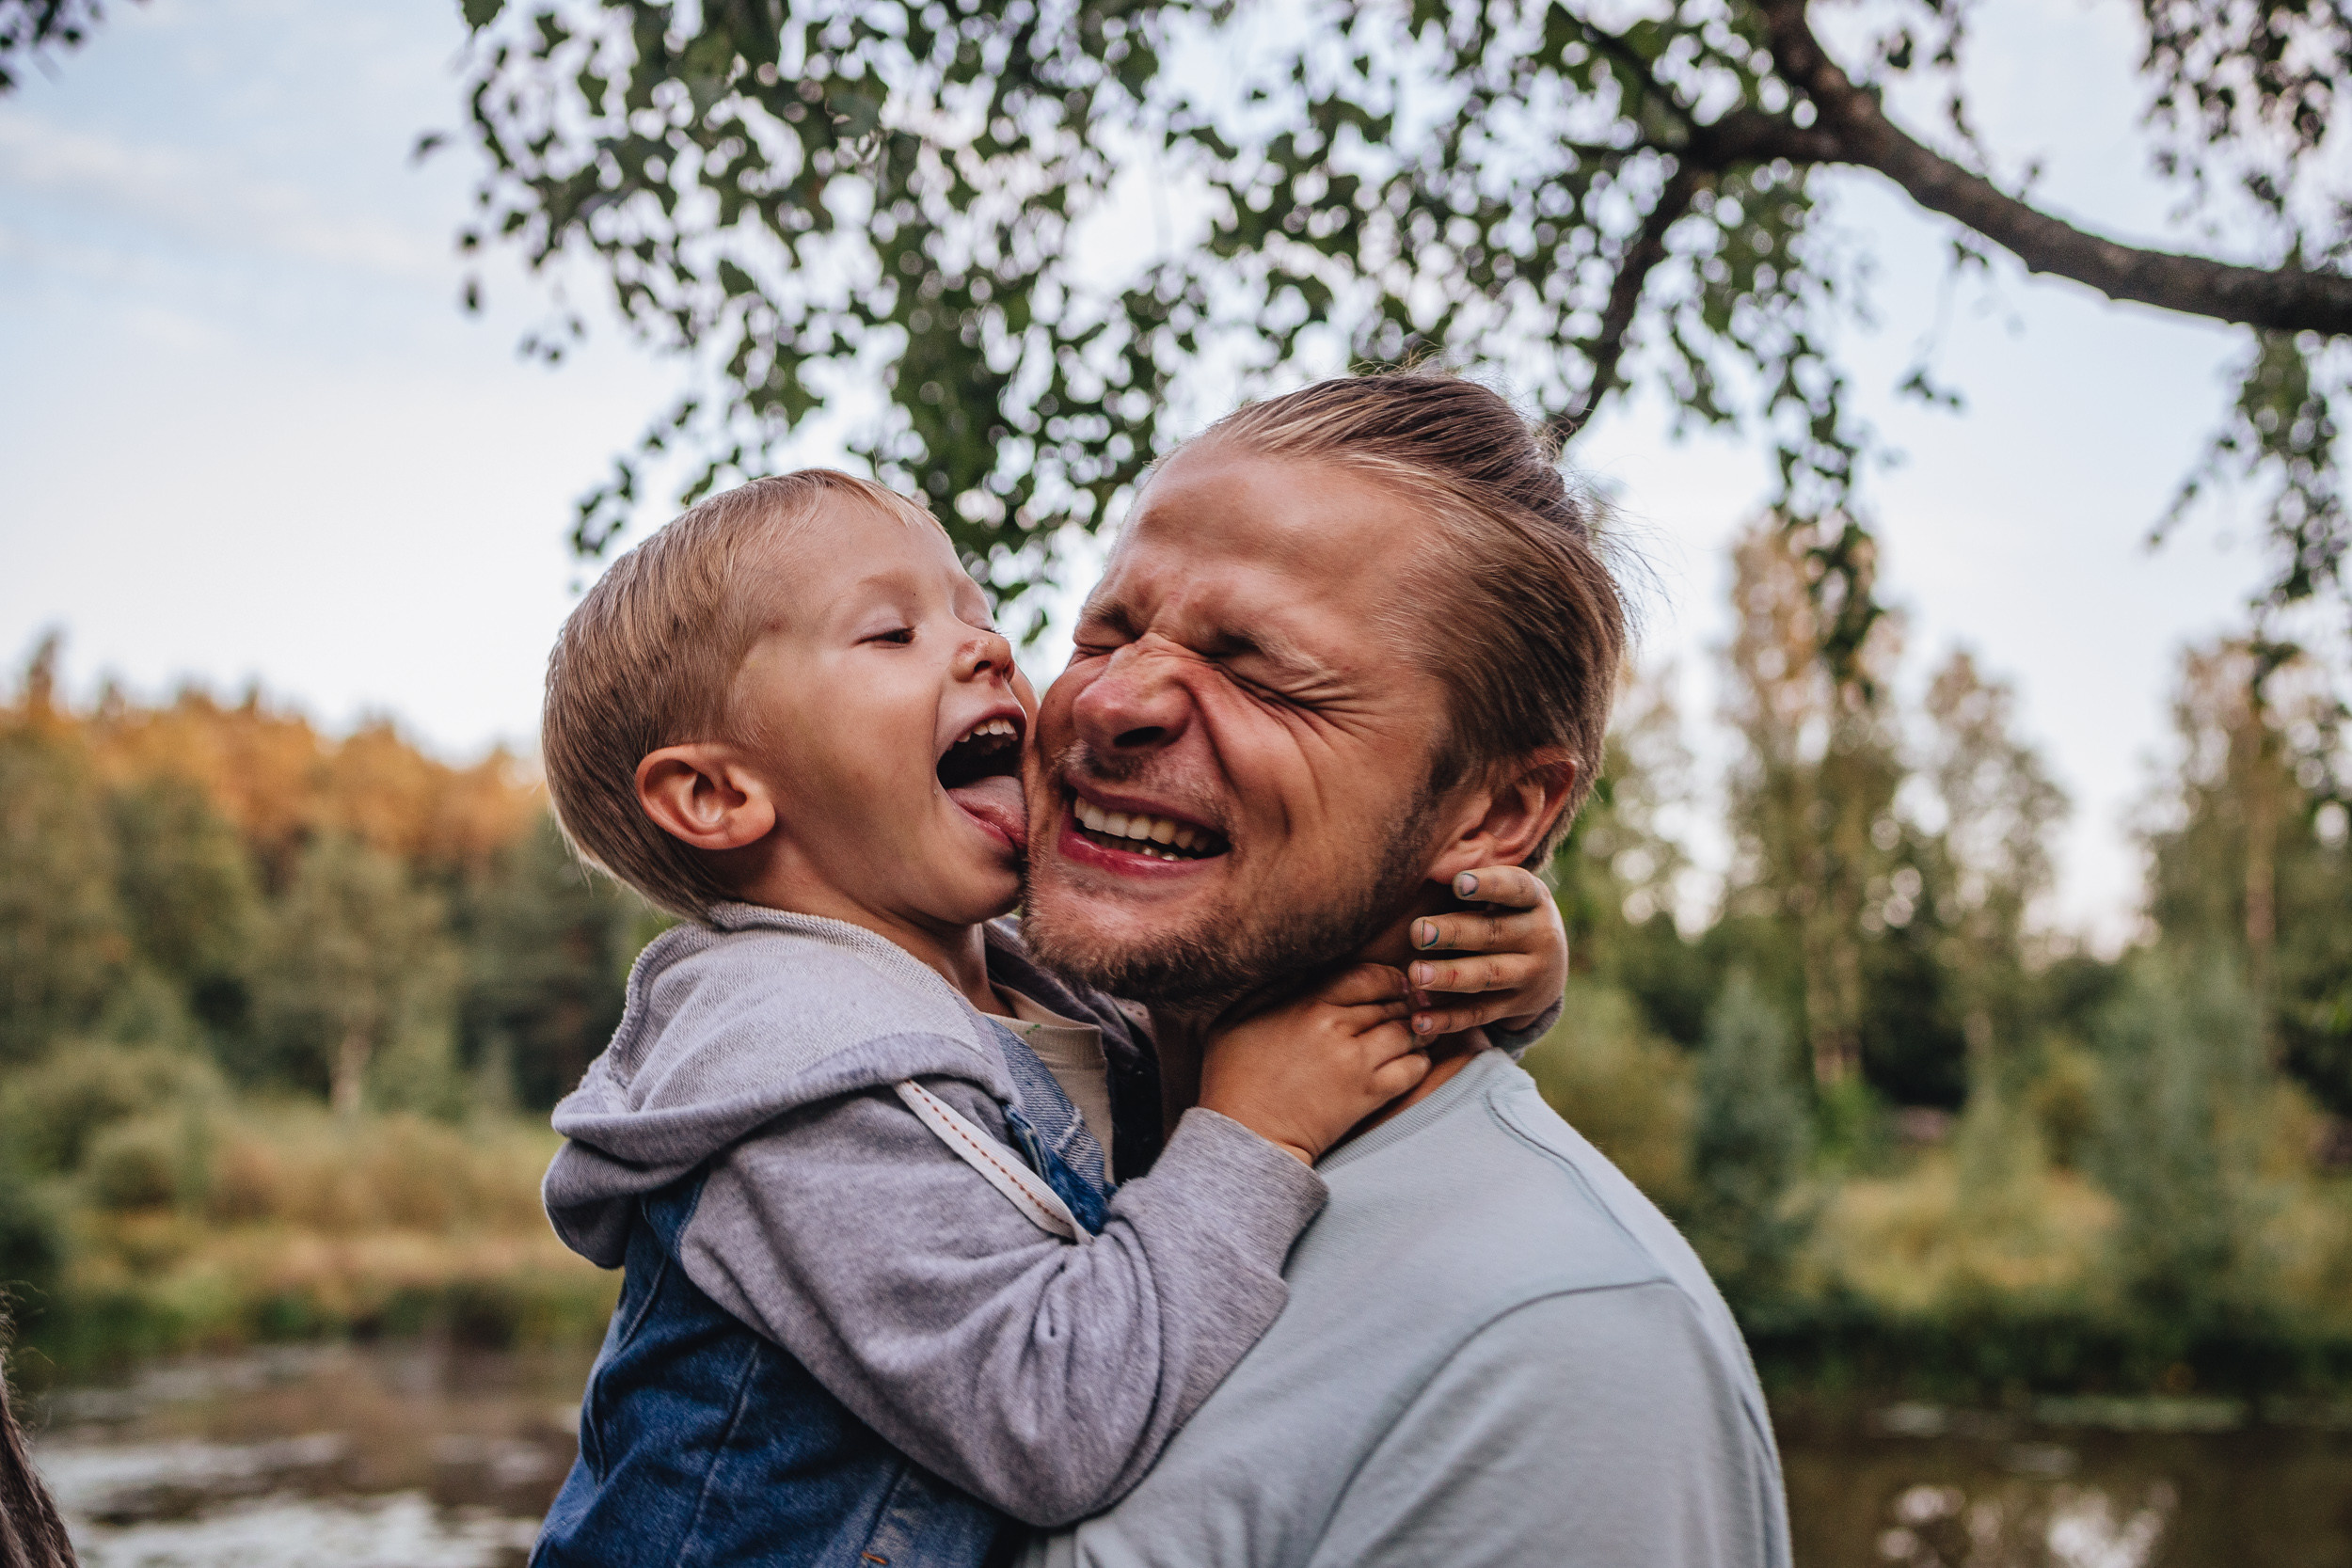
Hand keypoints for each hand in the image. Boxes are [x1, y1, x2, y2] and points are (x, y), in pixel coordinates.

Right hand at [1198, 965, 1430, 1164]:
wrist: (1246, 1137)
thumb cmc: (1232, 1079)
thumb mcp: (1234, 1020)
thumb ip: (1270, 990)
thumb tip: (1303, 970)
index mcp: (1308, 1006)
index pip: (1366, 976)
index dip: (1389, 977)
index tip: (1394, 983)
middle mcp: (1338, 1029)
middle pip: (1391, 1003)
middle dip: (1406, 1003)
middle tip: (1412, 1006)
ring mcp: (1356, 1064)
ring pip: (1407, 1032)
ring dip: (1416, 1030)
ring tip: (1417, 1031)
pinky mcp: (1368, 1096)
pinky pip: (1412, 1070)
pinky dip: (1420, 1061)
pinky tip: (1413, 1060)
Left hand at [1405, 865, 1567, 1040]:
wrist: (1549, 964)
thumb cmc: (1507, 912)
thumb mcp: (1505, 892)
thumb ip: (1473, 879)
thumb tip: (1433, 863)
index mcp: (1534, 899)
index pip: (1515, 888)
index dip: (1489, 885)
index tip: (1458, 884)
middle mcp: (1539, 936)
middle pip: (1494, 934)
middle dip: (1454, 934)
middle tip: (1418, 932)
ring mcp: (1529, 974)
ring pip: (1487, 976)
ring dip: (1449, 976)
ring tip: (1415, 974)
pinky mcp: (1515, 1006)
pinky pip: (1479, 1013)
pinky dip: (1448, 1019)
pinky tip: (1419, 1020)